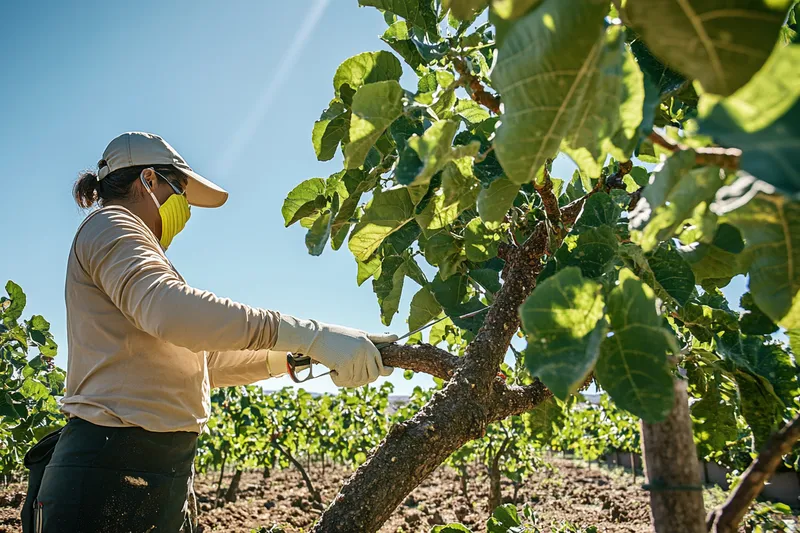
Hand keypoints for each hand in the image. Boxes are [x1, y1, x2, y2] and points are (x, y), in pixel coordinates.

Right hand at [273, 315, 396, 386]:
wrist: (315, 336)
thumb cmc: (337, 336)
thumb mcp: (360, 335)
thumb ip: (378, 339)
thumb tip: (396, 337)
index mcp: (370, 346)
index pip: (382, 368)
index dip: (381, 374)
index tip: (378, 375)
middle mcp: (365, 352)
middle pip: (371, 377)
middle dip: (361, 379)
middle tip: (348, 373)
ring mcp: (356, 358)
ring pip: (357, 381)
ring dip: (347, 379)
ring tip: (338, 369)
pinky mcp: (344, 364)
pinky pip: (345, 381)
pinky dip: (337, 379)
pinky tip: (332, 370)